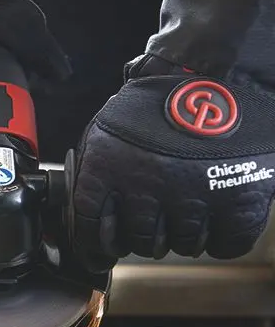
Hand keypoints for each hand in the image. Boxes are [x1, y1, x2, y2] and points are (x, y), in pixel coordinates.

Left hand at [68, 54, 274, 271]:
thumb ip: (93, 178)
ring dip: (181, 237)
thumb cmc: (151, 110)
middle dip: (143, 237)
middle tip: (154, 221)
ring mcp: (193, 192)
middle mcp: (147, 183)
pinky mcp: (238, 196)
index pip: (91, 227)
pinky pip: (224, 245)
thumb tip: (88, 230)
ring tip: (185, 209)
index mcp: (107, 166)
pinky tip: (213, 222)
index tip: (100, 252)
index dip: (95, 246)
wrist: (207, 74)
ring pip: (181, 246)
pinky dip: (219, 241)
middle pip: (139, 241)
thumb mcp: (104, 136)